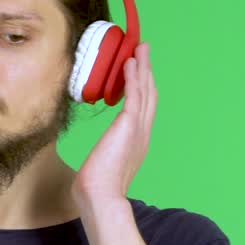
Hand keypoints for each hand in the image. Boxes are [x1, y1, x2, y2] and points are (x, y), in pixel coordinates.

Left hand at [73, 43, 156, 205]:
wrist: (100, 196)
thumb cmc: (97, 186)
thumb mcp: (103, 165)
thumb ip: (105, 157)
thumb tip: (95, 164)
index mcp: (138, 141)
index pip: (143, 108)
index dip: (143, 87)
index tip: (140, 71)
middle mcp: (142, 132)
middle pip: (149, 94)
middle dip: (147, 71)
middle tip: (144, 51)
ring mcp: (138, 129)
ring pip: (145, 90)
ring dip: (143, 67)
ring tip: (140, 48)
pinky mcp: (129, 126)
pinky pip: (134, 95)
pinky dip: (133, 77)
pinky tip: (129, 63)